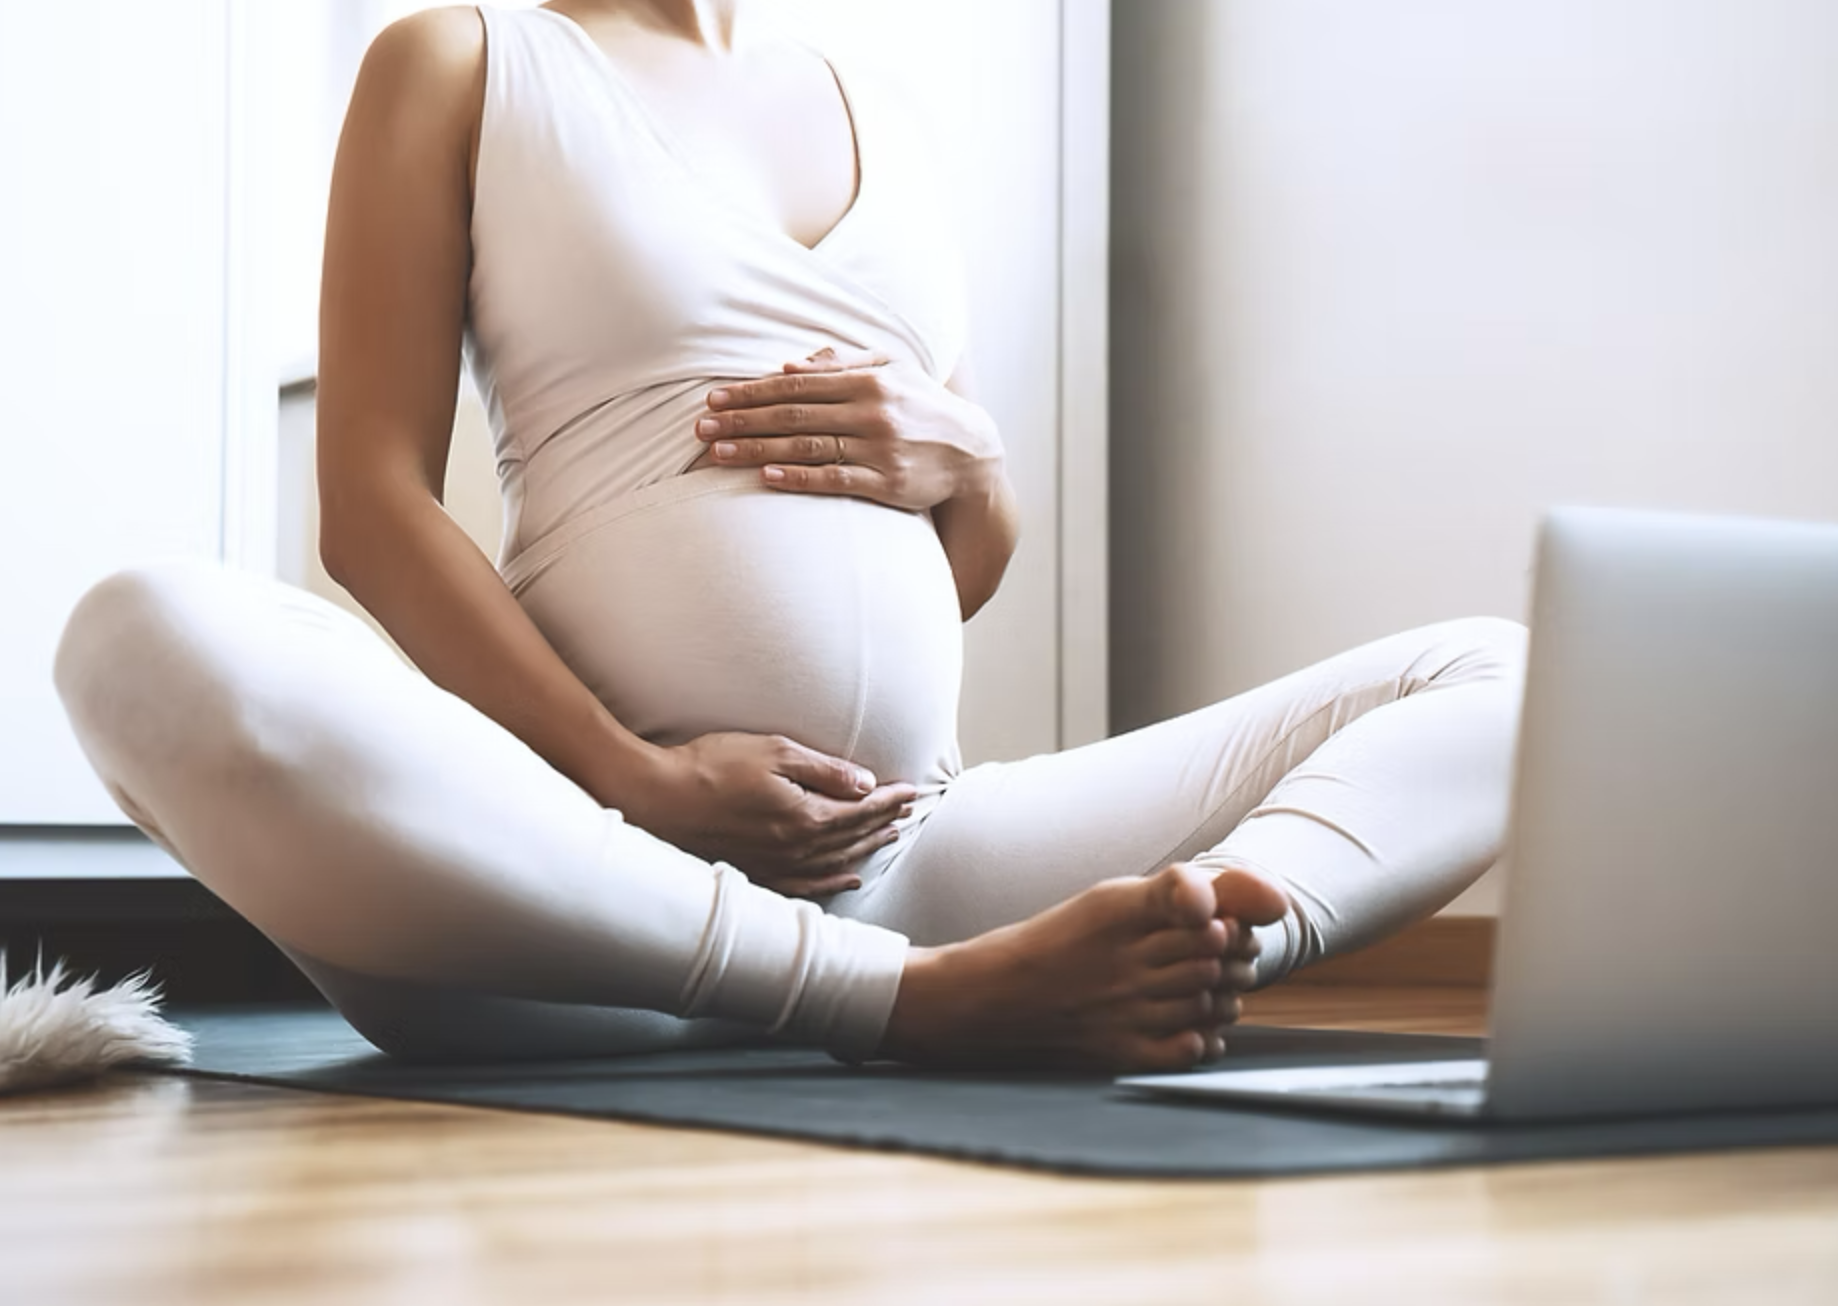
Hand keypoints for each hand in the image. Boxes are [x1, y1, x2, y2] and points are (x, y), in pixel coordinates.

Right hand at [630, 731, 916, 899]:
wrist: (656, 798)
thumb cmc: (711, 766)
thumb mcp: (773, 752)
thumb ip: (824, 770)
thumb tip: (866, 784)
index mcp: (805, 817)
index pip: (861, 809)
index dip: (890, 799)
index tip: (912, 790)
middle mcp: (797, 849)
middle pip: (853, 837)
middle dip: (884, 822)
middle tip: (908, 811)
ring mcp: (776, 866)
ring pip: (836, 862)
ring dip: (866, 849)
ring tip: (889, 837)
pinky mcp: (756, 874)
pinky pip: (807, 886)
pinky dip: (833, 883)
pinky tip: (848, 879)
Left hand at [695, 347, 1001, 510]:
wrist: (973, 453)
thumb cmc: (923, 408)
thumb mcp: (893, 370)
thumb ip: (842, 364)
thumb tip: (789, 364)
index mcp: (869, 380)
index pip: (797, 384)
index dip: (751, 391)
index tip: (714, 400)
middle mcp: (872, 411)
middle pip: (793, 414)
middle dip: (742, 421)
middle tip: (701, 428)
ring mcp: (879, 448)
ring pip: (806, 446)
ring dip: (757, 448)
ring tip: (717, 454)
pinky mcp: (886, 483)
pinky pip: (834, 480)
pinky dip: (798, 477)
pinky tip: (765, 475)